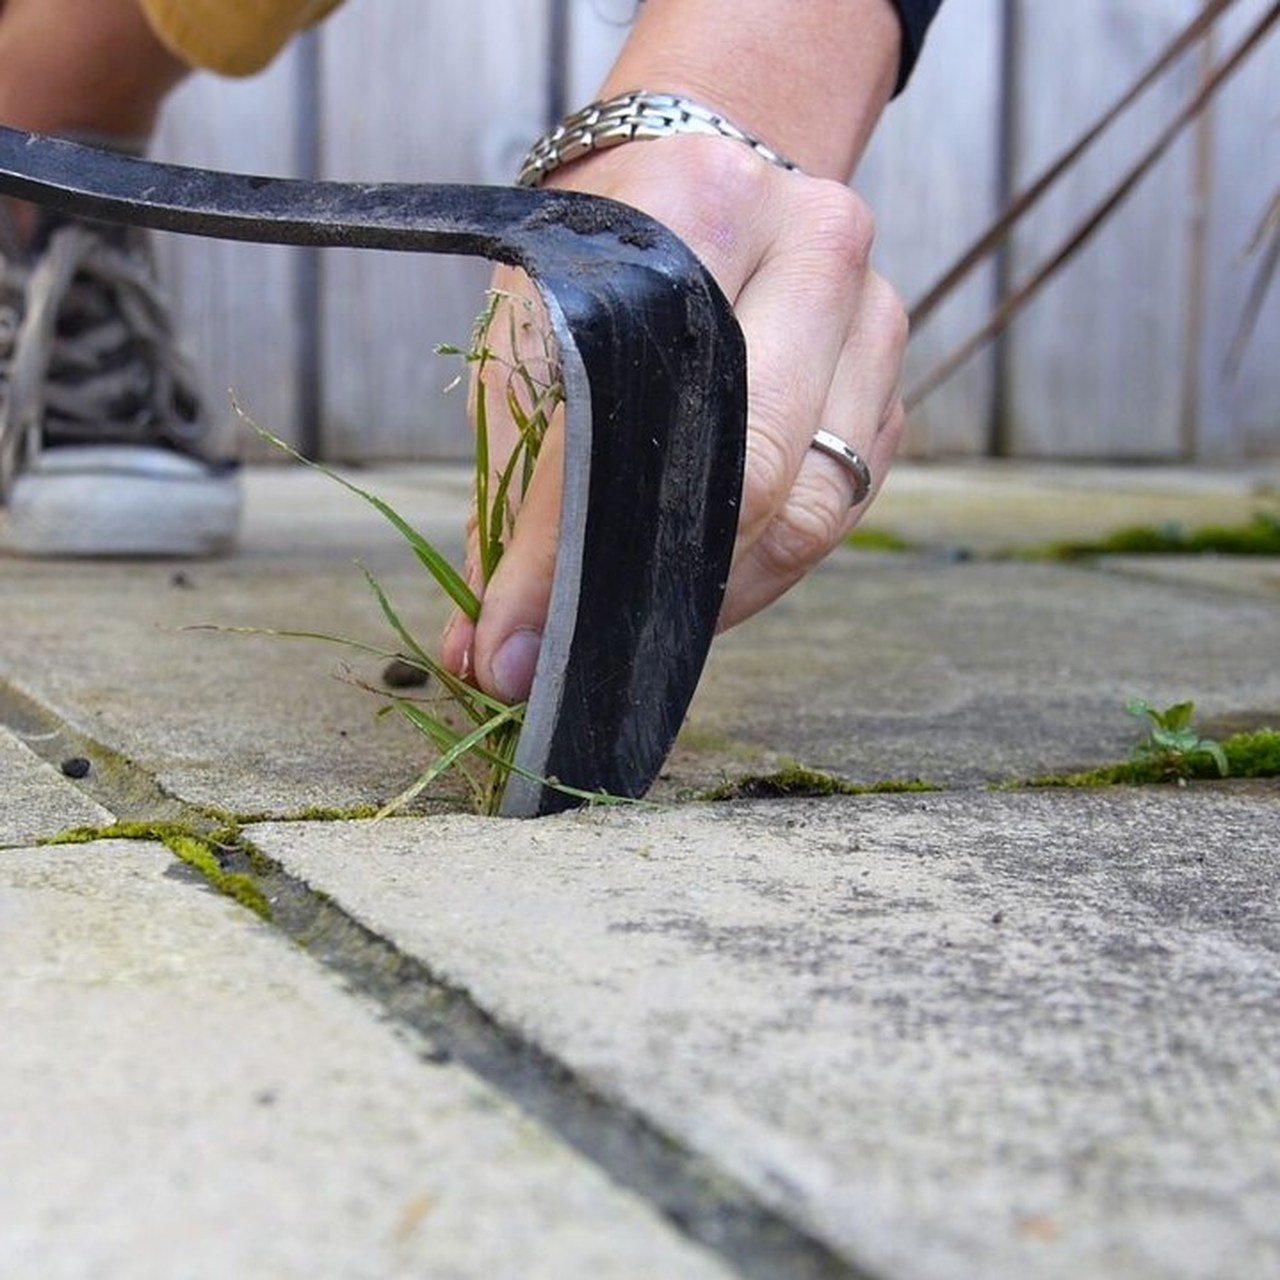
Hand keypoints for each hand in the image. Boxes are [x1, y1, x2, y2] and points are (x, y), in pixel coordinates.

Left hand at [440, 137, 907, 701]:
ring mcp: (874, 312)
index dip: (571, 549)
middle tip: (586, 648)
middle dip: (660, 583)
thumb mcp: (531, 348)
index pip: (642, 407)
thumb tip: (491, 658)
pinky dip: (767, 563)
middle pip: (758, 466)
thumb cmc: (598, 270)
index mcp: (705, 204)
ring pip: (813, 506)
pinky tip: (708, 573)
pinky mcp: (894, 378)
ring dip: (719, 588)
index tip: (515, 647)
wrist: (697, 182)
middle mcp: (814, 246)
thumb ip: (511, 503)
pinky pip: (841, 506)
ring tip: (644, 617)